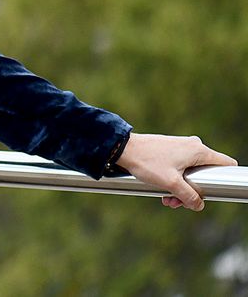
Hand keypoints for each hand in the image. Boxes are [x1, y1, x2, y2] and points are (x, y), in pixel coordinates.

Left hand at [116, 132, 236, 210]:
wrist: (123, 148)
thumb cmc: (147, 162)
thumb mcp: (171, 183)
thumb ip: (189, 196)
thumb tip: (199, 205)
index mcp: (199, 151)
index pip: (226, 163)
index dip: (225, 178)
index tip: (214, 191)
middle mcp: (193, 146)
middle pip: (206, 173)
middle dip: (194, 191)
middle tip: (178, 202)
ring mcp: (181, 147)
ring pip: (191, 173)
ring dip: (181, 189)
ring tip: (166, 199)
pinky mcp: (170, 150)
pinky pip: (180, 168)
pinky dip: (174, 181)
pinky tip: (162, 191)